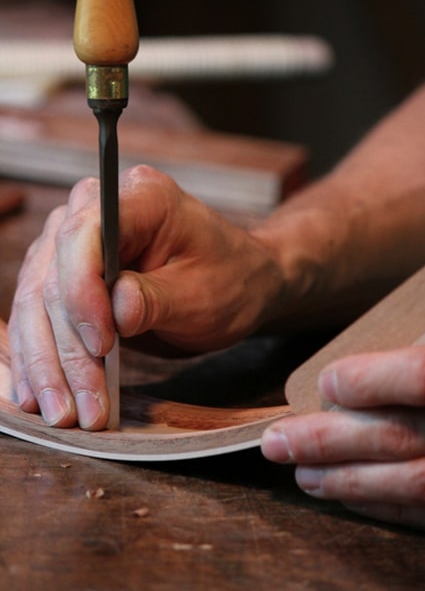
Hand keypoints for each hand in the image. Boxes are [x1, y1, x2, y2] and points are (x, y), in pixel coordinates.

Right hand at [8, 165, 283, 429]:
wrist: (240, 282)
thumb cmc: (231, 280)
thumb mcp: (203, 294)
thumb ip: (155, 299)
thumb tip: (114, 313)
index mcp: (140, 197)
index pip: (82, 234)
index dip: (80, 292)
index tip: (101, 346)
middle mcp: (95, 209)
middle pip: (51, 276)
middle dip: (63, 349)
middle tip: (78, 407)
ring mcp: (76, 242)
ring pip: (35, 301)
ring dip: (45, 362)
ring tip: (61, 413)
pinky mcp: (69, 274)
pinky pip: (39, 314)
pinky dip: (38, 355)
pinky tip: (37, 394)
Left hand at [261, 345, 424, 528]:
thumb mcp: (423, 332)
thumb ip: (398, 353)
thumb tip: (336, 374)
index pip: (417, 375)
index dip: (368, 381)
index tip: (326, 383)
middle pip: (398, 434)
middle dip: (328, 440)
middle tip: (277, 442)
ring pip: (412, 480)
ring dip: (346, 478)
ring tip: (301, 475)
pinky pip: (424, 509)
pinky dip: (381, 502)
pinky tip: (345, 493)